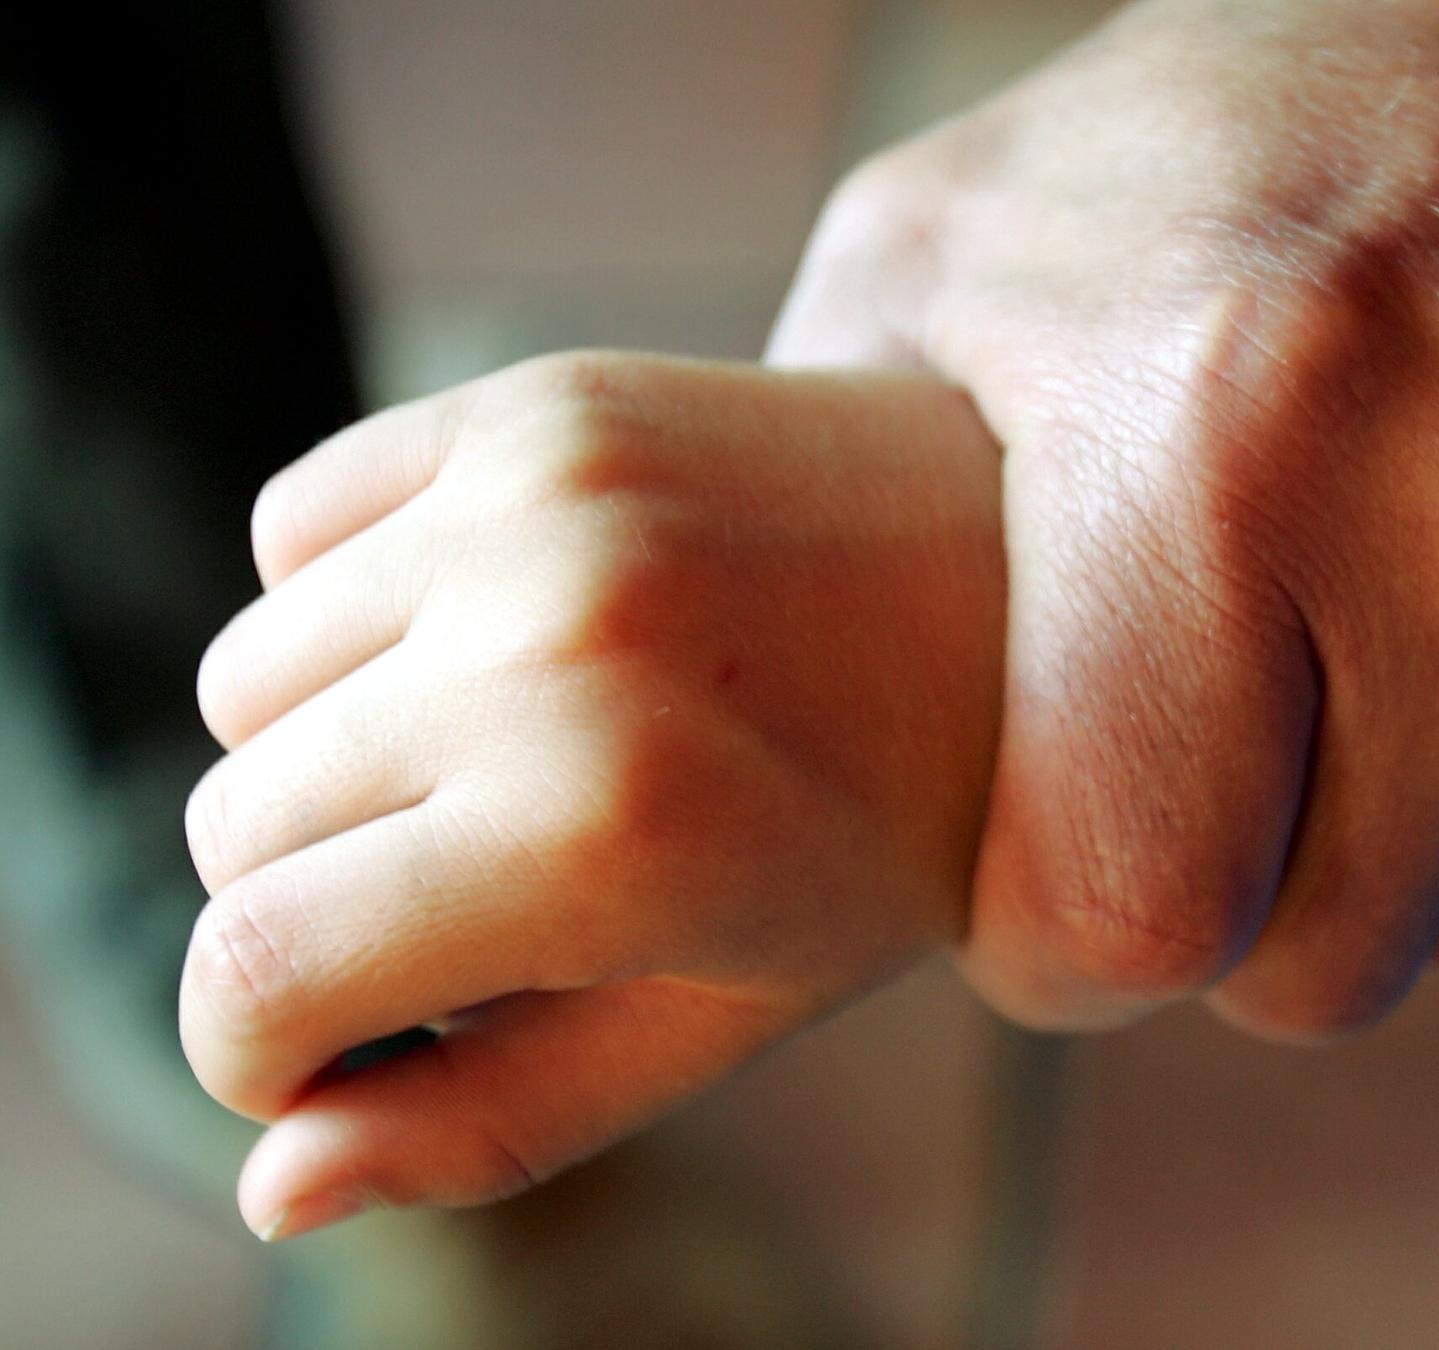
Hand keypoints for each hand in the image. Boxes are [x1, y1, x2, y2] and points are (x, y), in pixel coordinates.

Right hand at [182, 355, 1004, 1236]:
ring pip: (243, 689)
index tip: (342, 1050)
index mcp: (600, 833)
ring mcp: (530, 503)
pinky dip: (348, 610)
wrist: (1029, 583)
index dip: (263, 1053)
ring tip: (506, 762)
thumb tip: (273, 1190)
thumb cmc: (887, 834)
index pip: (252, 980)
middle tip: (489, 897)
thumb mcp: (723, 1013)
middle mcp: (542, 649)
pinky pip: (290, 534)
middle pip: (233, 837)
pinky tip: (491, 640)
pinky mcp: (529, 402)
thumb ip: (492, 1123)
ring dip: (333, 757)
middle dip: (325, 909)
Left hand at [772, 0, 1438, 1037]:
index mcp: (1220, 427)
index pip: (1133, 920)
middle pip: (1336, 959)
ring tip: (1365, 640)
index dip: (1068, 940)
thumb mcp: (950, 256)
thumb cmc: (1227, 131)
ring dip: (1407, 830)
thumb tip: (757, 748)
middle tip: (1215, 764)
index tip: (1060, 875)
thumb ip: (821, 514)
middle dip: (1244, 902)